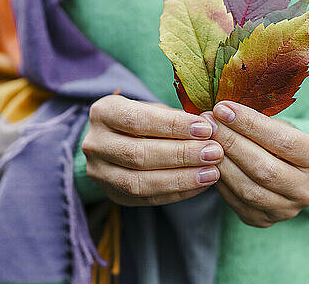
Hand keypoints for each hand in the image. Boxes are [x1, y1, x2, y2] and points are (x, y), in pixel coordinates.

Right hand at [82, 95, 223, 205]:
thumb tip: (209, 128)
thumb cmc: (143, 119)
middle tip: (213, 152)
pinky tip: (201, 185)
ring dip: (181, 179)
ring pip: (139, 182)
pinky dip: (178, 193)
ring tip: (211, 172)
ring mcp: (99, 173)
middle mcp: (94, 144)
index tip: (205, 129)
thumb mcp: (154, 108)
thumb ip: (176, 118)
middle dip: (181, 155)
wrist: (117, 140)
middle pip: (138, 154)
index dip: (173, 125)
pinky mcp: (112, 195)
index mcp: (102, 113)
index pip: (137, 120)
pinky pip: (147, 199)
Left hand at [201, 101, 308, 227]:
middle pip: (264, 168)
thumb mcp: (278, 125)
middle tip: (208, 124)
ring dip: (221, 162)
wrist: (285, 170)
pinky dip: (219, 180)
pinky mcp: (264, 220)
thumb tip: (220, 111)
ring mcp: (287, 210)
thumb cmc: (279, 140)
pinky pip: (236, 202)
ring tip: (205, 141)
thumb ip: (256, 120)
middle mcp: (307, 190)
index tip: (223, 108)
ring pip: (248, 189)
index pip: (283, 141)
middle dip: (231, 142)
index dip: (249, 124)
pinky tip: (208, 162)